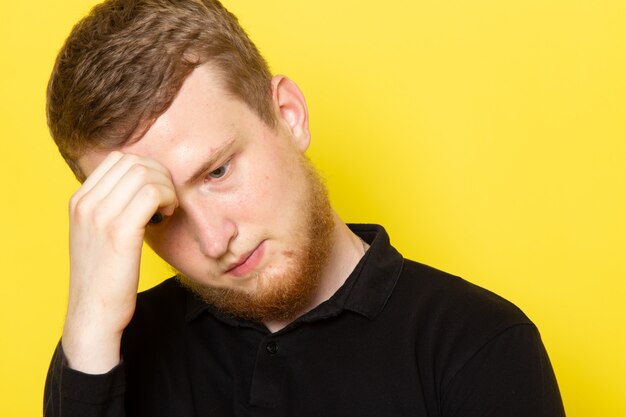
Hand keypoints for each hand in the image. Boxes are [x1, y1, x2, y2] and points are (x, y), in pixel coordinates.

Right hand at [61, 151, 177, 373]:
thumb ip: (110, 207)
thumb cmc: (104, 276)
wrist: (93, 313)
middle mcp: (86, 204)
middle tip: (167, 200)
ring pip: (145, 173)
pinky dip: (168, 198)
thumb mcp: (97, 235)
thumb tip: (141, 186)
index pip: (118, 159)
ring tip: (167, 209)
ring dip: (166, 187)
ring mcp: (100, 216)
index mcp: (79, 201)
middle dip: (160, 175)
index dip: (146, 168)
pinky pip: (152, 193)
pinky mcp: (119, 231)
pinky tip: (167, 216)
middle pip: (134, 161)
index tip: (156, 192)